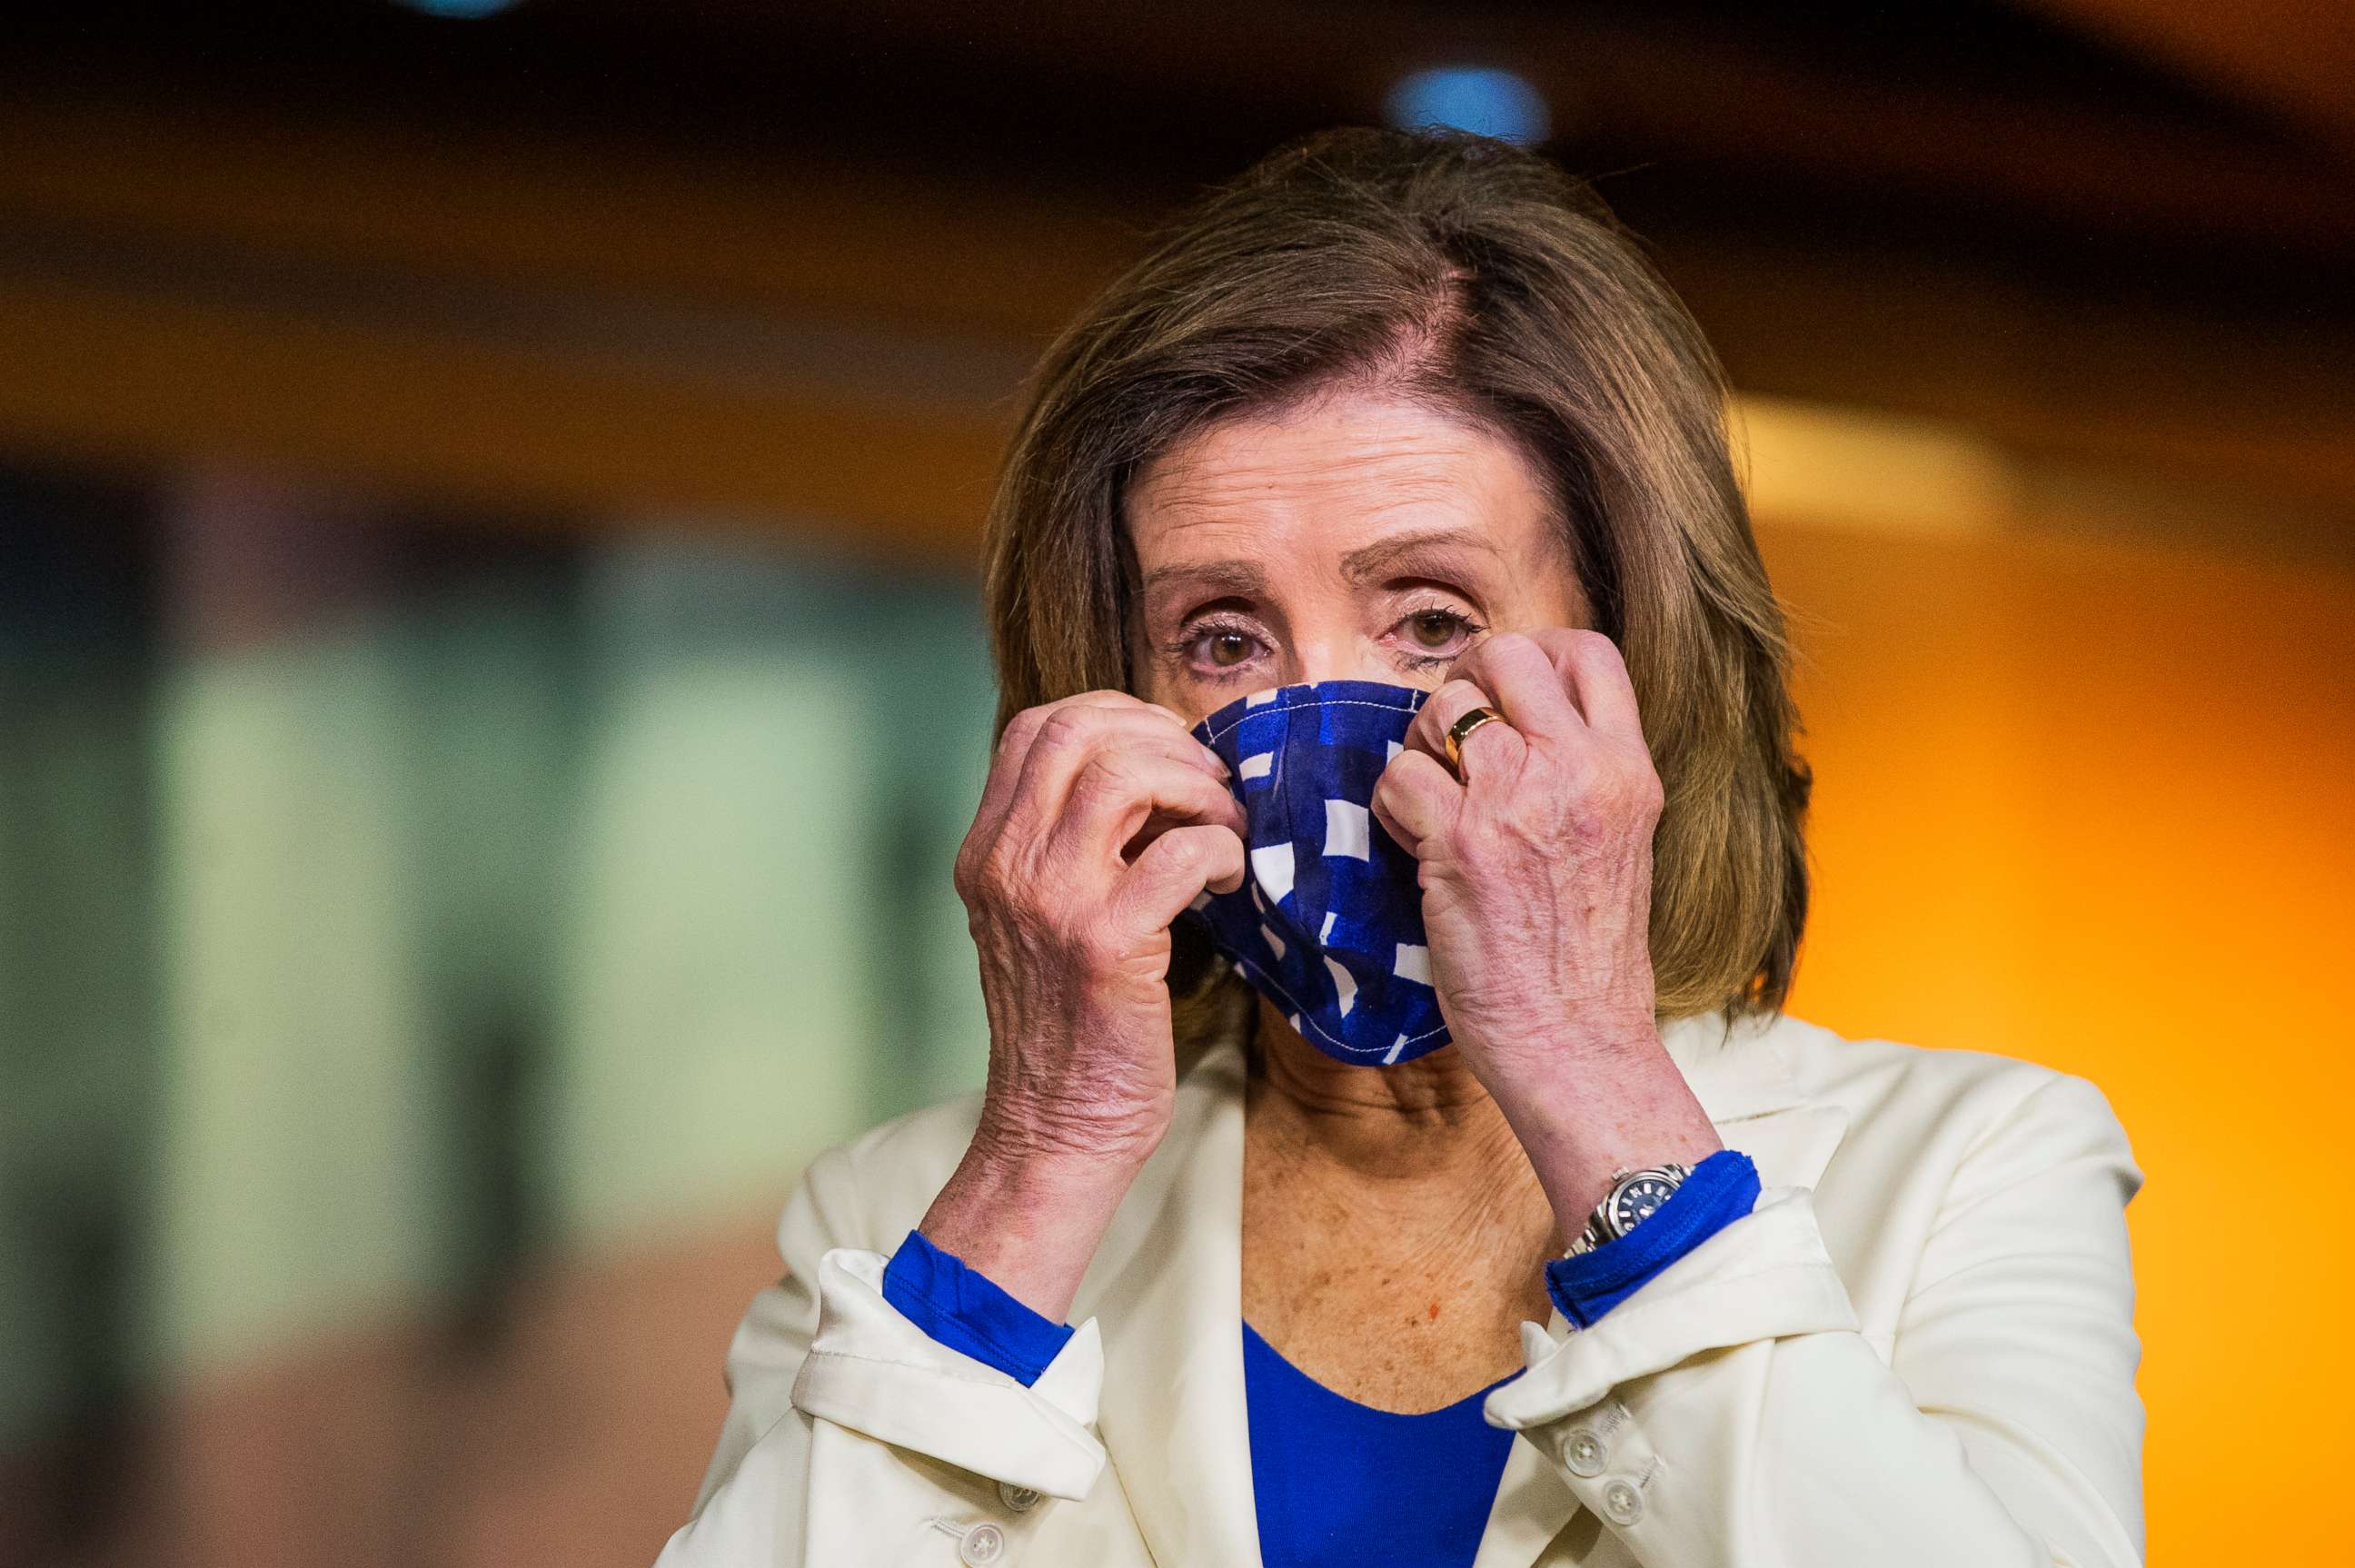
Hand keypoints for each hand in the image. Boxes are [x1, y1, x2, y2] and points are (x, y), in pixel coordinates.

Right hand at [922, 692, 1245, 1316]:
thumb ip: (1069, 844)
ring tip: (1222, 825)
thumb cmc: (1069, 1024)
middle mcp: (1006, 865)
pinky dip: (1219, 849)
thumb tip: (1156, 772)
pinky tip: (1226, 878)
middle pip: (1078, 731)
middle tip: (1208, 784)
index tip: (1167, 751)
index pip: (1035, 726)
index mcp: (986, 852)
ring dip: (1195, 786)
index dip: (1115, 715)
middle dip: (1162, 739)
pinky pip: (1180, 852)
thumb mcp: (1041, 917)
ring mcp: (1051, 902)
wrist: (1056, 1128)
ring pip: (1125, 774)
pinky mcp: (1107, 945)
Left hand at [1369, 630, 1720, 1230]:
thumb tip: (1520, 726)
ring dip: (1421, 747)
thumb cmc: (1590, 958)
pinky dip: (1392, 806)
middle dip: (1465, 685)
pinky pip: (1399, 777)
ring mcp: (1518, 800)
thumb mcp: (1620, 844)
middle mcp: (1578, 771)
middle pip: (1506, 655)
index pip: (1589, 652)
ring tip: (1434, 803)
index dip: (1534, 654)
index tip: (1505, 693)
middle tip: (1452, 743)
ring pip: (1442, 707)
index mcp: (1627, 770)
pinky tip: (1415, 847)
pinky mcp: (1461, 842)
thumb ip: (1582, 778)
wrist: (1578, 1041)